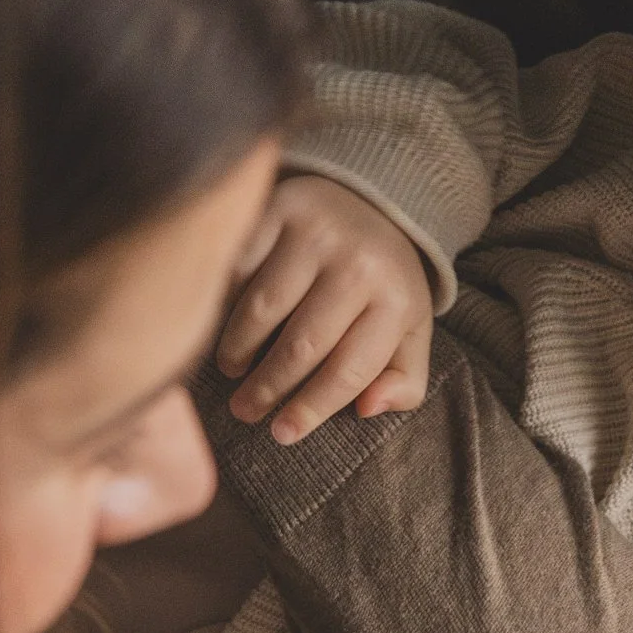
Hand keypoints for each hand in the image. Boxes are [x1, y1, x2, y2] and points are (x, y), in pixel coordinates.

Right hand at [217, 174, 433, 441]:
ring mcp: (318, 232)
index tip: (282, 433)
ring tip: (233, 370)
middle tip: (245, 411)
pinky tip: (223, 321)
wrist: (375, 199)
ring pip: (262, 309)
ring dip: (239, 349)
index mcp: (398, 302)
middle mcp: (360, 264)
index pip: (349, 370)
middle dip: (268, 388)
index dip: (311, 408)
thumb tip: (368, 409)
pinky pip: (239, 267)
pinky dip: (225, 300)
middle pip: (302, 346)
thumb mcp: (409, 331)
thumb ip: (403, 380)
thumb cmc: (384, 284)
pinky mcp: (281, 206)